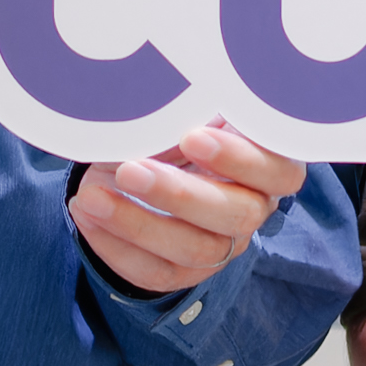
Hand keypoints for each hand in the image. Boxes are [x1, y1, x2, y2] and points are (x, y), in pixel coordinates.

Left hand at [74, 121, 303, 295]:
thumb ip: (189, 103)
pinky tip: (86, 214)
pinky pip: (154, 271)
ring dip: (138, 224)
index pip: (279, 171)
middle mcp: (253, 207)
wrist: (138, 160)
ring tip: (92, 197)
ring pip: (194, 250)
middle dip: (179, 195)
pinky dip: (115, 247)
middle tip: (130, 170)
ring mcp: (222, 245)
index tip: (191, 137)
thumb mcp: (184, 104)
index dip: (240, 160)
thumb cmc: (173, 122)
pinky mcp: (183, 271)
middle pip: (237, 216)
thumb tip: (169, 93)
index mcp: (268, 162)